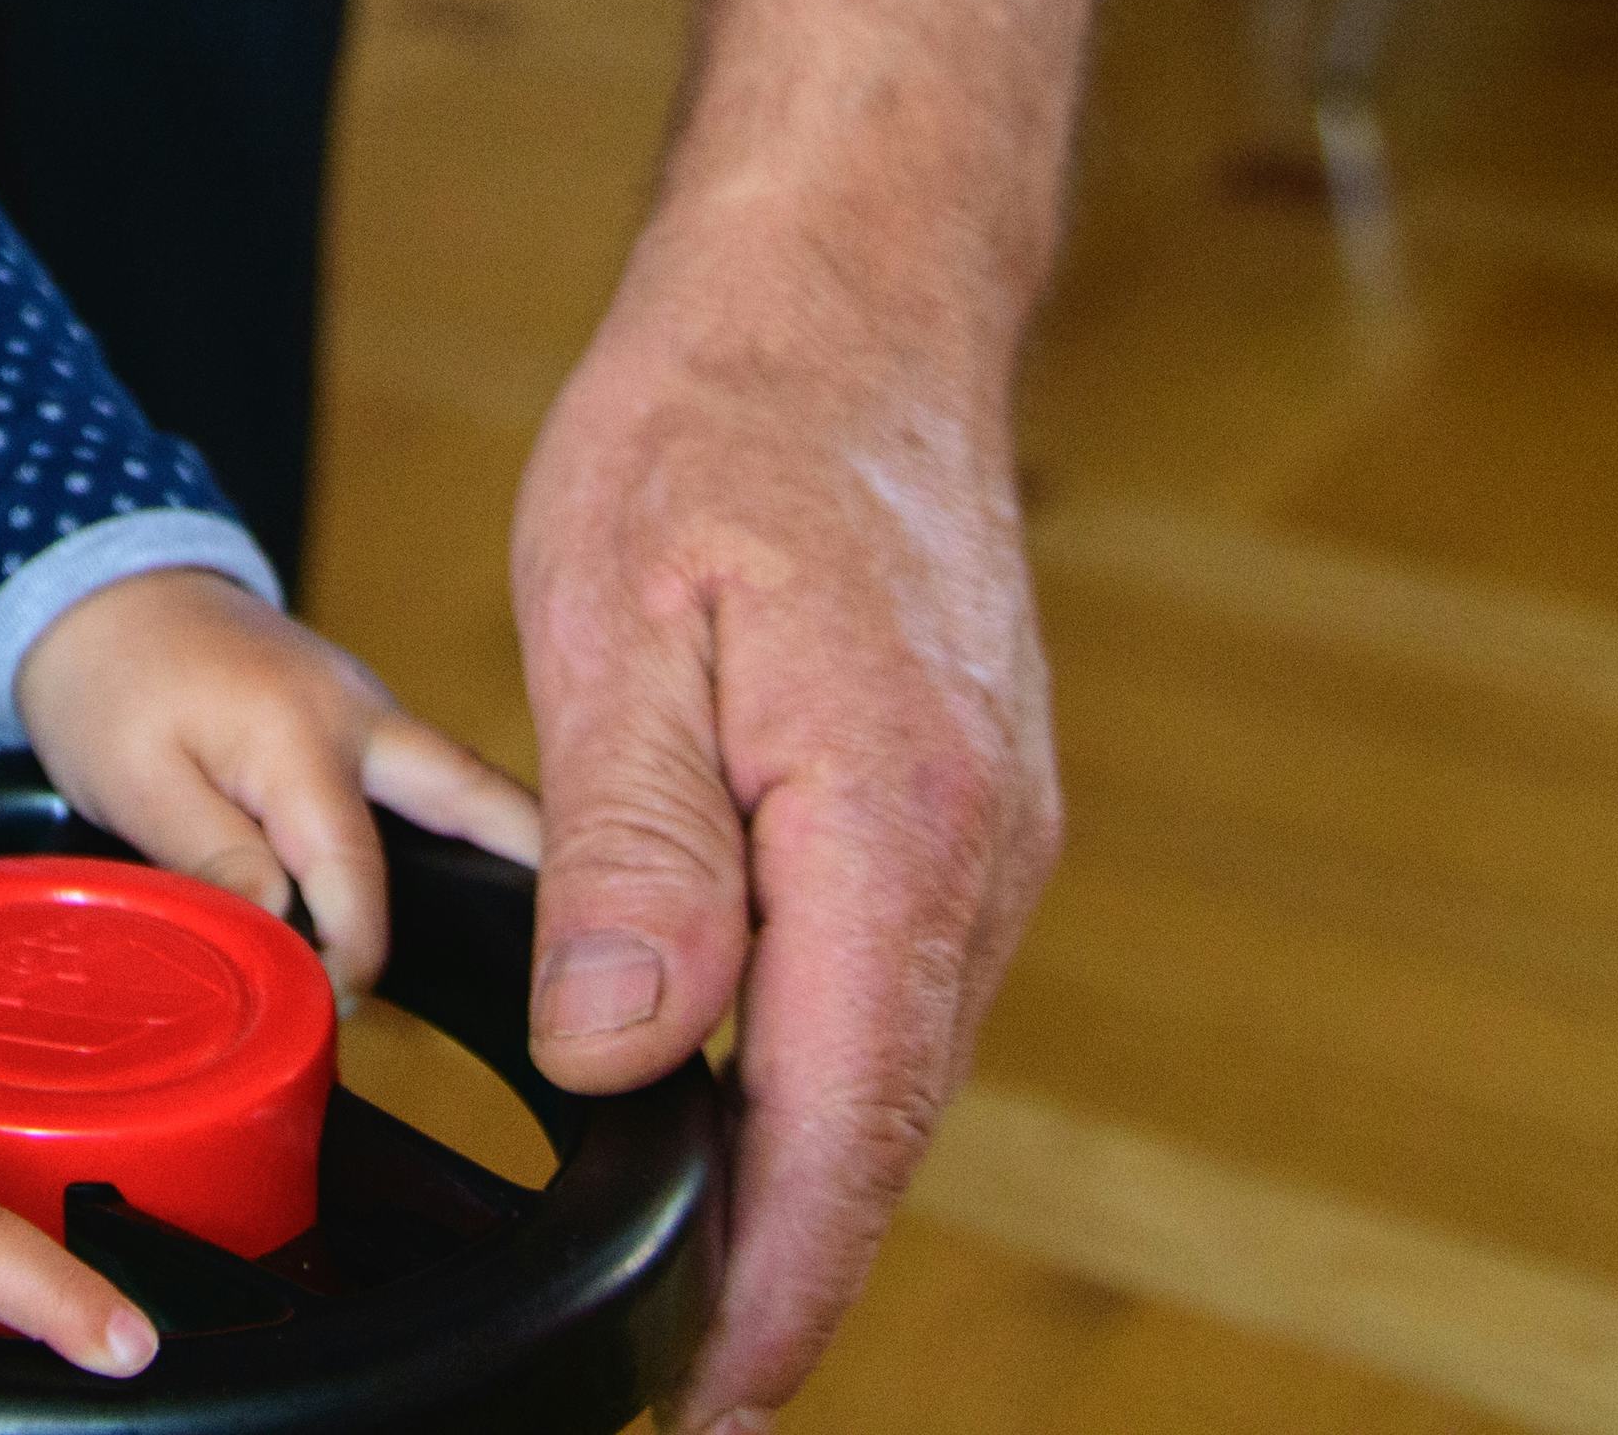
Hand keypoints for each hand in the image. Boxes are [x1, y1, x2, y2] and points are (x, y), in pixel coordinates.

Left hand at [14, 570, 537, 994]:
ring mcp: (375, 714)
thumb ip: (214, 859)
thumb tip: (289, 934)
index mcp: (304, 737)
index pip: (358, 879)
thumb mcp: (134, 781)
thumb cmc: (110, 681)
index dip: (355, 961)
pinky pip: (432, 780)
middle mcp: (366, 717)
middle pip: (480, 802)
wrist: (101, 586)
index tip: (334, 1014)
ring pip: (467, 788)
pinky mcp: (366, 721)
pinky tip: (492, 884)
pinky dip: (469, 826)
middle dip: (538, 875)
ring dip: (516, 849)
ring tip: (568, 940)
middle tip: (588, 962)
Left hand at [506, 235, 1056, 1427]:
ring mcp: (993, 832)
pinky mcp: (972, 805)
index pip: (840, 1125)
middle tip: (674, 1388)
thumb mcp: (624, 623)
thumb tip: (629, 1062)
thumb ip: (636, 853)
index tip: (703, 1403)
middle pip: (882, 1124)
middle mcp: (978, 852)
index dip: (770, 1289)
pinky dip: (830, 1074)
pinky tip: (745, 1116)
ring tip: (689, 1297)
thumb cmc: (717, 425)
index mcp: (893, 820)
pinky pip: (899, 983)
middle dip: (783, 1273)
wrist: (850, 293)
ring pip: (895, 1061)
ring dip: (807, 1182)